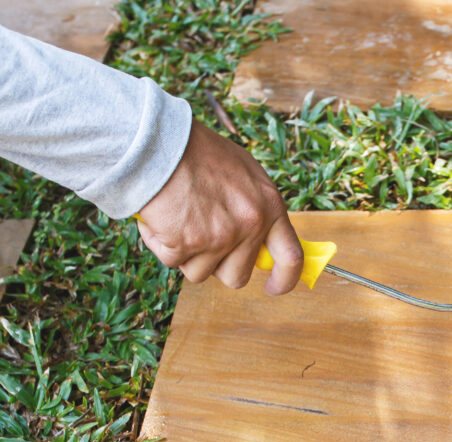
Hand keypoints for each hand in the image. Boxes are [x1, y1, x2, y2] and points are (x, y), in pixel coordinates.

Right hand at [135, 119, 302, 294]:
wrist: (160, 142)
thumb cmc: (197, 152)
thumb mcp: (243, 174)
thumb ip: (256, 208)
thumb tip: (261, 241)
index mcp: (269, 206)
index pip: (291, 257)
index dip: (284, 279)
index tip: (274, 288)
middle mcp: (249, 224)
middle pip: (237, 275)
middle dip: (217, 266)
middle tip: (201, 239)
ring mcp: (219, 237)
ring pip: (200, 273)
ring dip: (185, 254)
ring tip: (178, 217)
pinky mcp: (186, 245)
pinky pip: (172, 261)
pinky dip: (161, 244)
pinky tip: (160, 216)